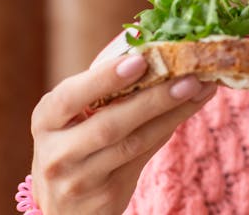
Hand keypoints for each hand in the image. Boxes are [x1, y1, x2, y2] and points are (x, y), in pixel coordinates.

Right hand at [30, 47, 216, 214]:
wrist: (66, 205)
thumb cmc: (77, 143)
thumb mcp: (76, 116)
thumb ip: (107, 90)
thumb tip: (157, 49)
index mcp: (46, 119)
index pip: (70, 97)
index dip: (105, 78)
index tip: (140, 59)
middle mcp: (58, 151)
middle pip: (110, 125)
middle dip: (154, 99)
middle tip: (189, 77)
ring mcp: (80, 178)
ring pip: (134, 143)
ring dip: (173, 113)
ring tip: (201, 88)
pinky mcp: (106, 195)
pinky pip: (145, 156)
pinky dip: (171, 127)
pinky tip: (192, 106)